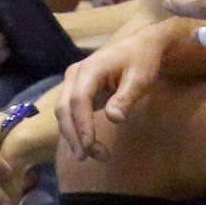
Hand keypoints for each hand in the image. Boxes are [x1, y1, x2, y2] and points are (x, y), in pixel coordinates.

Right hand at [56, 24, 169, 160]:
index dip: (82, 124)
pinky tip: (87, 145)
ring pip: (63, 112)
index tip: (89, 145)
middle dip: (73, 134)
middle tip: (85, 157)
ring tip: (92, 156)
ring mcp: (73, 83)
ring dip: (73, 135)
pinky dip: (76, 129)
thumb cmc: (142, 61)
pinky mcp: (77, 91)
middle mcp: (75, 75)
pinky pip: (70, 113)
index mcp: (89, 69)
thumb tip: (114, 118)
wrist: (140, 47)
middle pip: (64, 108)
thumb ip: (126, 97)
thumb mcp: (141, 78)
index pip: (78, 100)